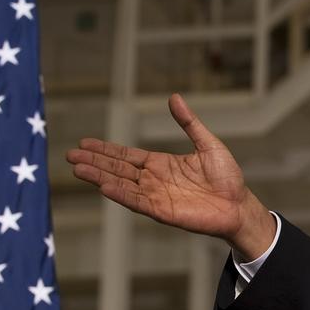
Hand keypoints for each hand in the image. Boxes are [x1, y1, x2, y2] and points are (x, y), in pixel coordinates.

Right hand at [66, 94, 275, 259]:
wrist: (239, 205)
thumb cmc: (227, 177)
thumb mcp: (208, 144)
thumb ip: (189, 123)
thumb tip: (174, 98)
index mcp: (161, 164)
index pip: (126, 155)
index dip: (106, 149)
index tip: (84, 144)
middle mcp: (154, 180)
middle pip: (118, 169)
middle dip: (94, 162)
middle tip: (70, 156)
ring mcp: (156, 196)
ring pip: (121, 184)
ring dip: (99, 177)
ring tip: (77, 169)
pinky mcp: (163, 211)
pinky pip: (137, 201)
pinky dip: (120, 194)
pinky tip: (103, 186)